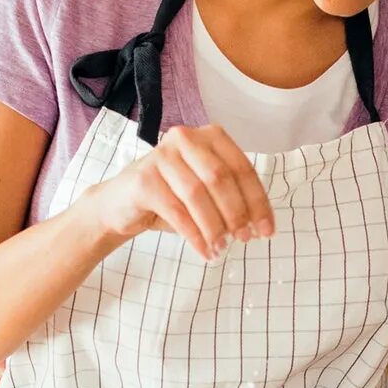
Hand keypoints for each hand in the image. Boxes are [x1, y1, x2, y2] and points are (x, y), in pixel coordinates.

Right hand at [81, 125, 272, 260]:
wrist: (120, 205)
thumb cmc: (169, 197)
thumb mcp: (206, 192)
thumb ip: (231, 199)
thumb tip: (258, 224)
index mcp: (208, 137)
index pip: (241, 168)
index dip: (258, 201)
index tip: (267, 230)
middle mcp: (185, 139)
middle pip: (221, 178)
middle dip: (237, 213)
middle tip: (244, 239)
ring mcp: (162, 156)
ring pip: (198, 194)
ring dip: (214, 227)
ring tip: (221, 249)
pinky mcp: (144, 179)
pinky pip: (177, 211)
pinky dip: (195, 235)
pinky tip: (205, 250)